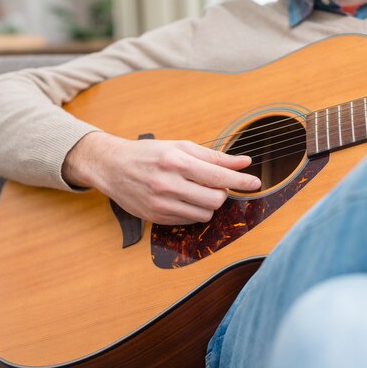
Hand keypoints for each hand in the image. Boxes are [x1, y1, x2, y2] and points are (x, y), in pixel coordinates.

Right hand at [62, 132, 260, 224]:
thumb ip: (213, 156)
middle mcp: (168, 184)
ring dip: (210, 203)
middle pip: (215, 199)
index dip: (241, 181)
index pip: (218, 177)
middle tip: (217, 185)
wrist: (111, 166)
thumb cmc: (148, 153)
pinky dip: (196, 211)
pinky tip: (187, 199)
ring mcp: (161, 203)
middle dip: (223, 193)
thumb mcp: (180, 147)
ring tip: (200, 191)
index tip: (255, 183)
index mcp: (176, 161)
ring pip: (205, 213)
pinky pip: (190, 220)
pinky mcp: (157, 217)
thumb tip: (243, 163)